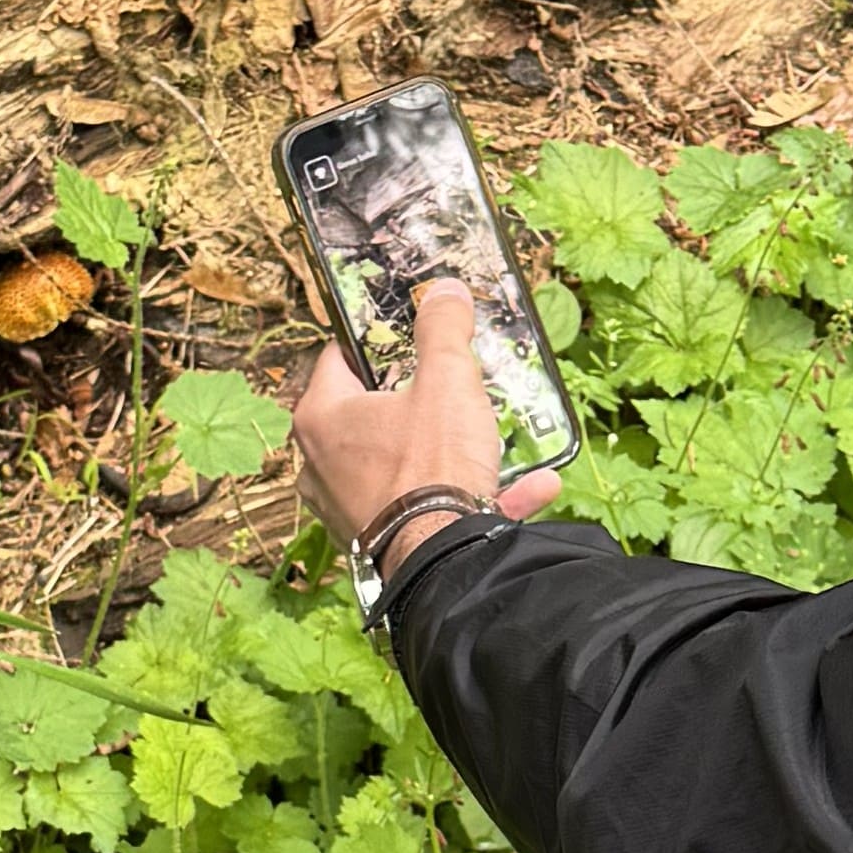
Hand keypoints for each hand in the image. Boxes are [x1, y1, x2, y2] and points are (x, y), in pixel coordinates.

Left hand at [290, 277, 562, 574]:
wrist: (444, 561)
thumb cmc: (431, 463)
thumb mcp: (446, 381)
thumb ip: (443, 330)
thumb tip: (445, 291)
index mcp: (320, 416)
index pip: (337, 358)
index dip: (376, 342)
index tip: (411, 337)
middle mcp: (320, 465)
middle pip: (371, 414)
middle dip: (418, 401)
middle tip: (456, 387)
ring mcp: (346, 509)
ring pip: (405, 466)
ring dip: (454, 453)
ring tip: (492, 439)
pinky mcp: (379, 545)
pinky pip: (430, 510)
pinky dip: (474, 497)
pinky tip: (532, 487)